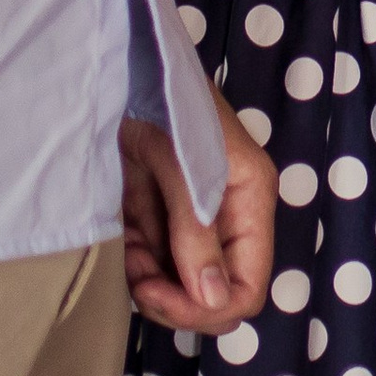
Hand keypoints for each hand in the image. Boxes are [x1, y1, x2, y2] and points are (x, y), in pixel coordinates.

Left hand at [119, 91, 274, 333]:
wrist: (131, 66)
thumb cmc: (169, 104)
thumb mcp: (183, 167)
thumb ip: (196, 233)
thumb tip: (215, 302)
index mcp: (250, 204)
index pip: (248, 287)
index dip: (207, 308)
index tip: (160, 294)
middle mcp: (229, 217)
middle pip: (212, 293)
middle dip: (173, 298)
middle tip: (138, 278)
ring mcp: (196, 217)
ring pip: (179, 283)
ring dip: (148, 278)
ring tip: (128, 249)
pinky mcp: (164, 212)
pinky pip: (154, 260)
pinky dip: (135, 259)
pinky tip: (124, 236)